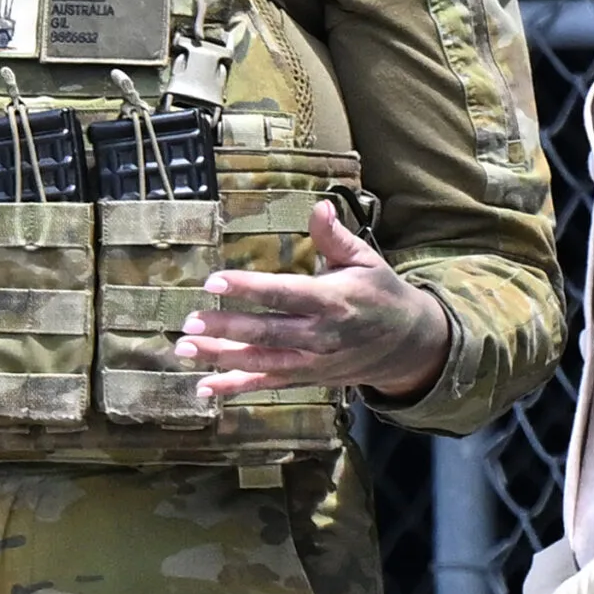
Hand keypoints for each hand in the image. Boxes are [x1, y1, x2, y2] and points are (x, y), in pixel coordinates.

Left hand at [173, 201, 451, 401]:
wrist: (409, 345)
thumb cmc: (381, 294)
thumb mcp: (367, 260)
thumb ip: (336, 237)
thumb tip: (319, 205)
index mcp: (333, 300)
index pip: (284, 294)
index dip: (249, 289)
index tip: (214, 281)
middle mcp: (320, 335)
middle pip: (267, 332)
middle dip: (226, 328)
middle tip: (190, 321)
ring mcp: (312, 362)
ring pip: (261, 362)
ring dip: (221, 358)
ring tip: (184, 349)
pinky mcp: (307, 378)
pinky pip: (267, 385)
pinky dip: (235, 387)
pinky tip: (203, 386)